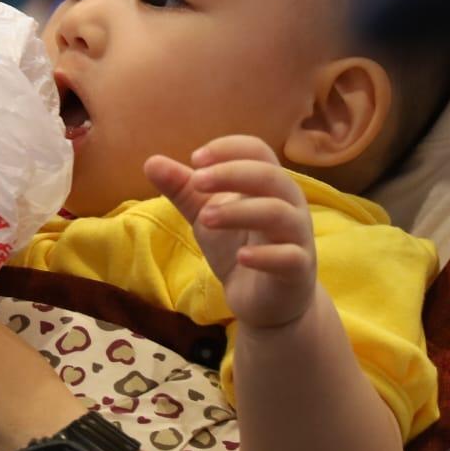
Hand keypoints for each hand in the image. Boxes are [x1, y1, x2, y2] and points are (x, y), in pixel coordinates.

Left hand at [145, 136, 316, 330]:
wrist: (265, 302)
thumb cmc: (238, 247)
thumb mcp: (206, 215)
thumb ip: (183, 189)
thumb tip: (150, 161)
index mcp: (268, 183)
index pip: (257, 150)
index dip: (227, 148)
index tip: (195, 159)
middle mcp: (289, 203)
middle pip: (270, 175)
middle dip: (231, 174)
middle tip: (197, 181)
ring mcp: (297, 236)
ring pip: (278, 213)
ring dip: (240, 211)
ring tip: (206, 219)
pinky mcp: (299, 271)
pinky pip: (290, 256)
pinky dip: (265, 256)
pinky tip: (239, 258)